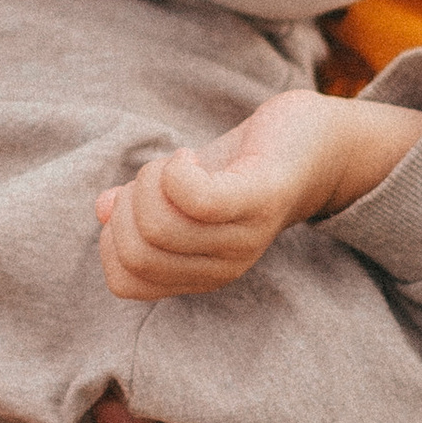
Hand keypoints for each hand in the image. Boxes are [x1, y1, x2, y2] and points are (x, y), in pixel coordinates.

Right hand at [98, 90, 421, 299]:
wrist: (320, 142)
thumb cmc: (245, 165)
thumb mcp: (182, 189)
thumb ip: (143, 205)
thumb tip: (101, 210)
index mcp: (199, 273)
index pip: (124, 280)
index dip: (112, 237)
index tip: (135, 200)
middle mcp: (223, 267)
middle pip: (136, 250)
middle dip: (128, 203)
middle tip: (158, 175)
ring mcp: (243, 238)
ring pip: (157, 224)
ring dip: (150, 179)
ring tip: (177, 162)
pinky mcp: (260, 199)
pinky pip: (195, 198)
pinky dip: (175, 171)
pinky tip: (187, 157)